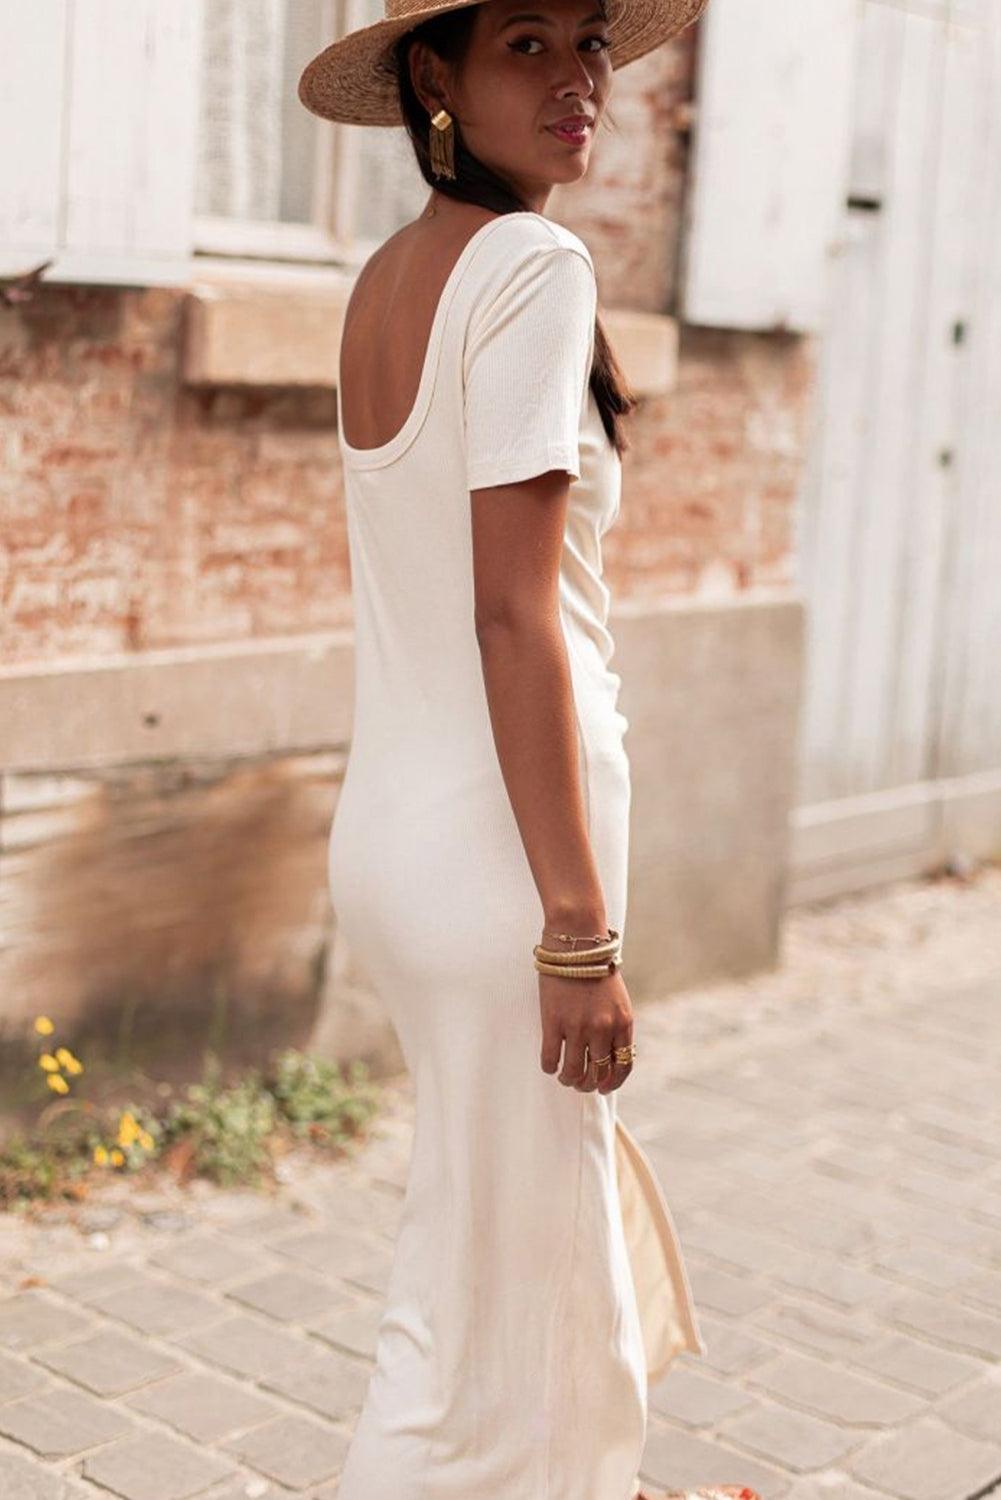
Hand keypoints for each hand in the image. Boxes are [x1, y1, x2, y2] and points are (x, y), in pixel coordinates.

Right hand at [538, 968, 634, 1092]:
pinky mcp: (554, 1022)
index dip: (612, 1083)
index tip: (603, 1088)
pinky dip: (550, 1067)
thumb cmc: (596, 968)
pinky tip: (550, 1065)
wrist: (576, 943)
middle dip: (588, 1084)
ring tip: (564, 1076)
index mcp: (623, 1023)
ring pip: (573, 1072)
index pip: (623, 1066)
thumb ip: (615, 1026)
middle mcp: (603, 1029)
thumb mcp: (617, 1000)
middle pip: (597, 1073)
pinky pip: (551, 1058)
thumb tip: (607, 1055)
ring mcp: (578, 1027)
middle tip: (580, 1083)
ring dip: (569, 1079)